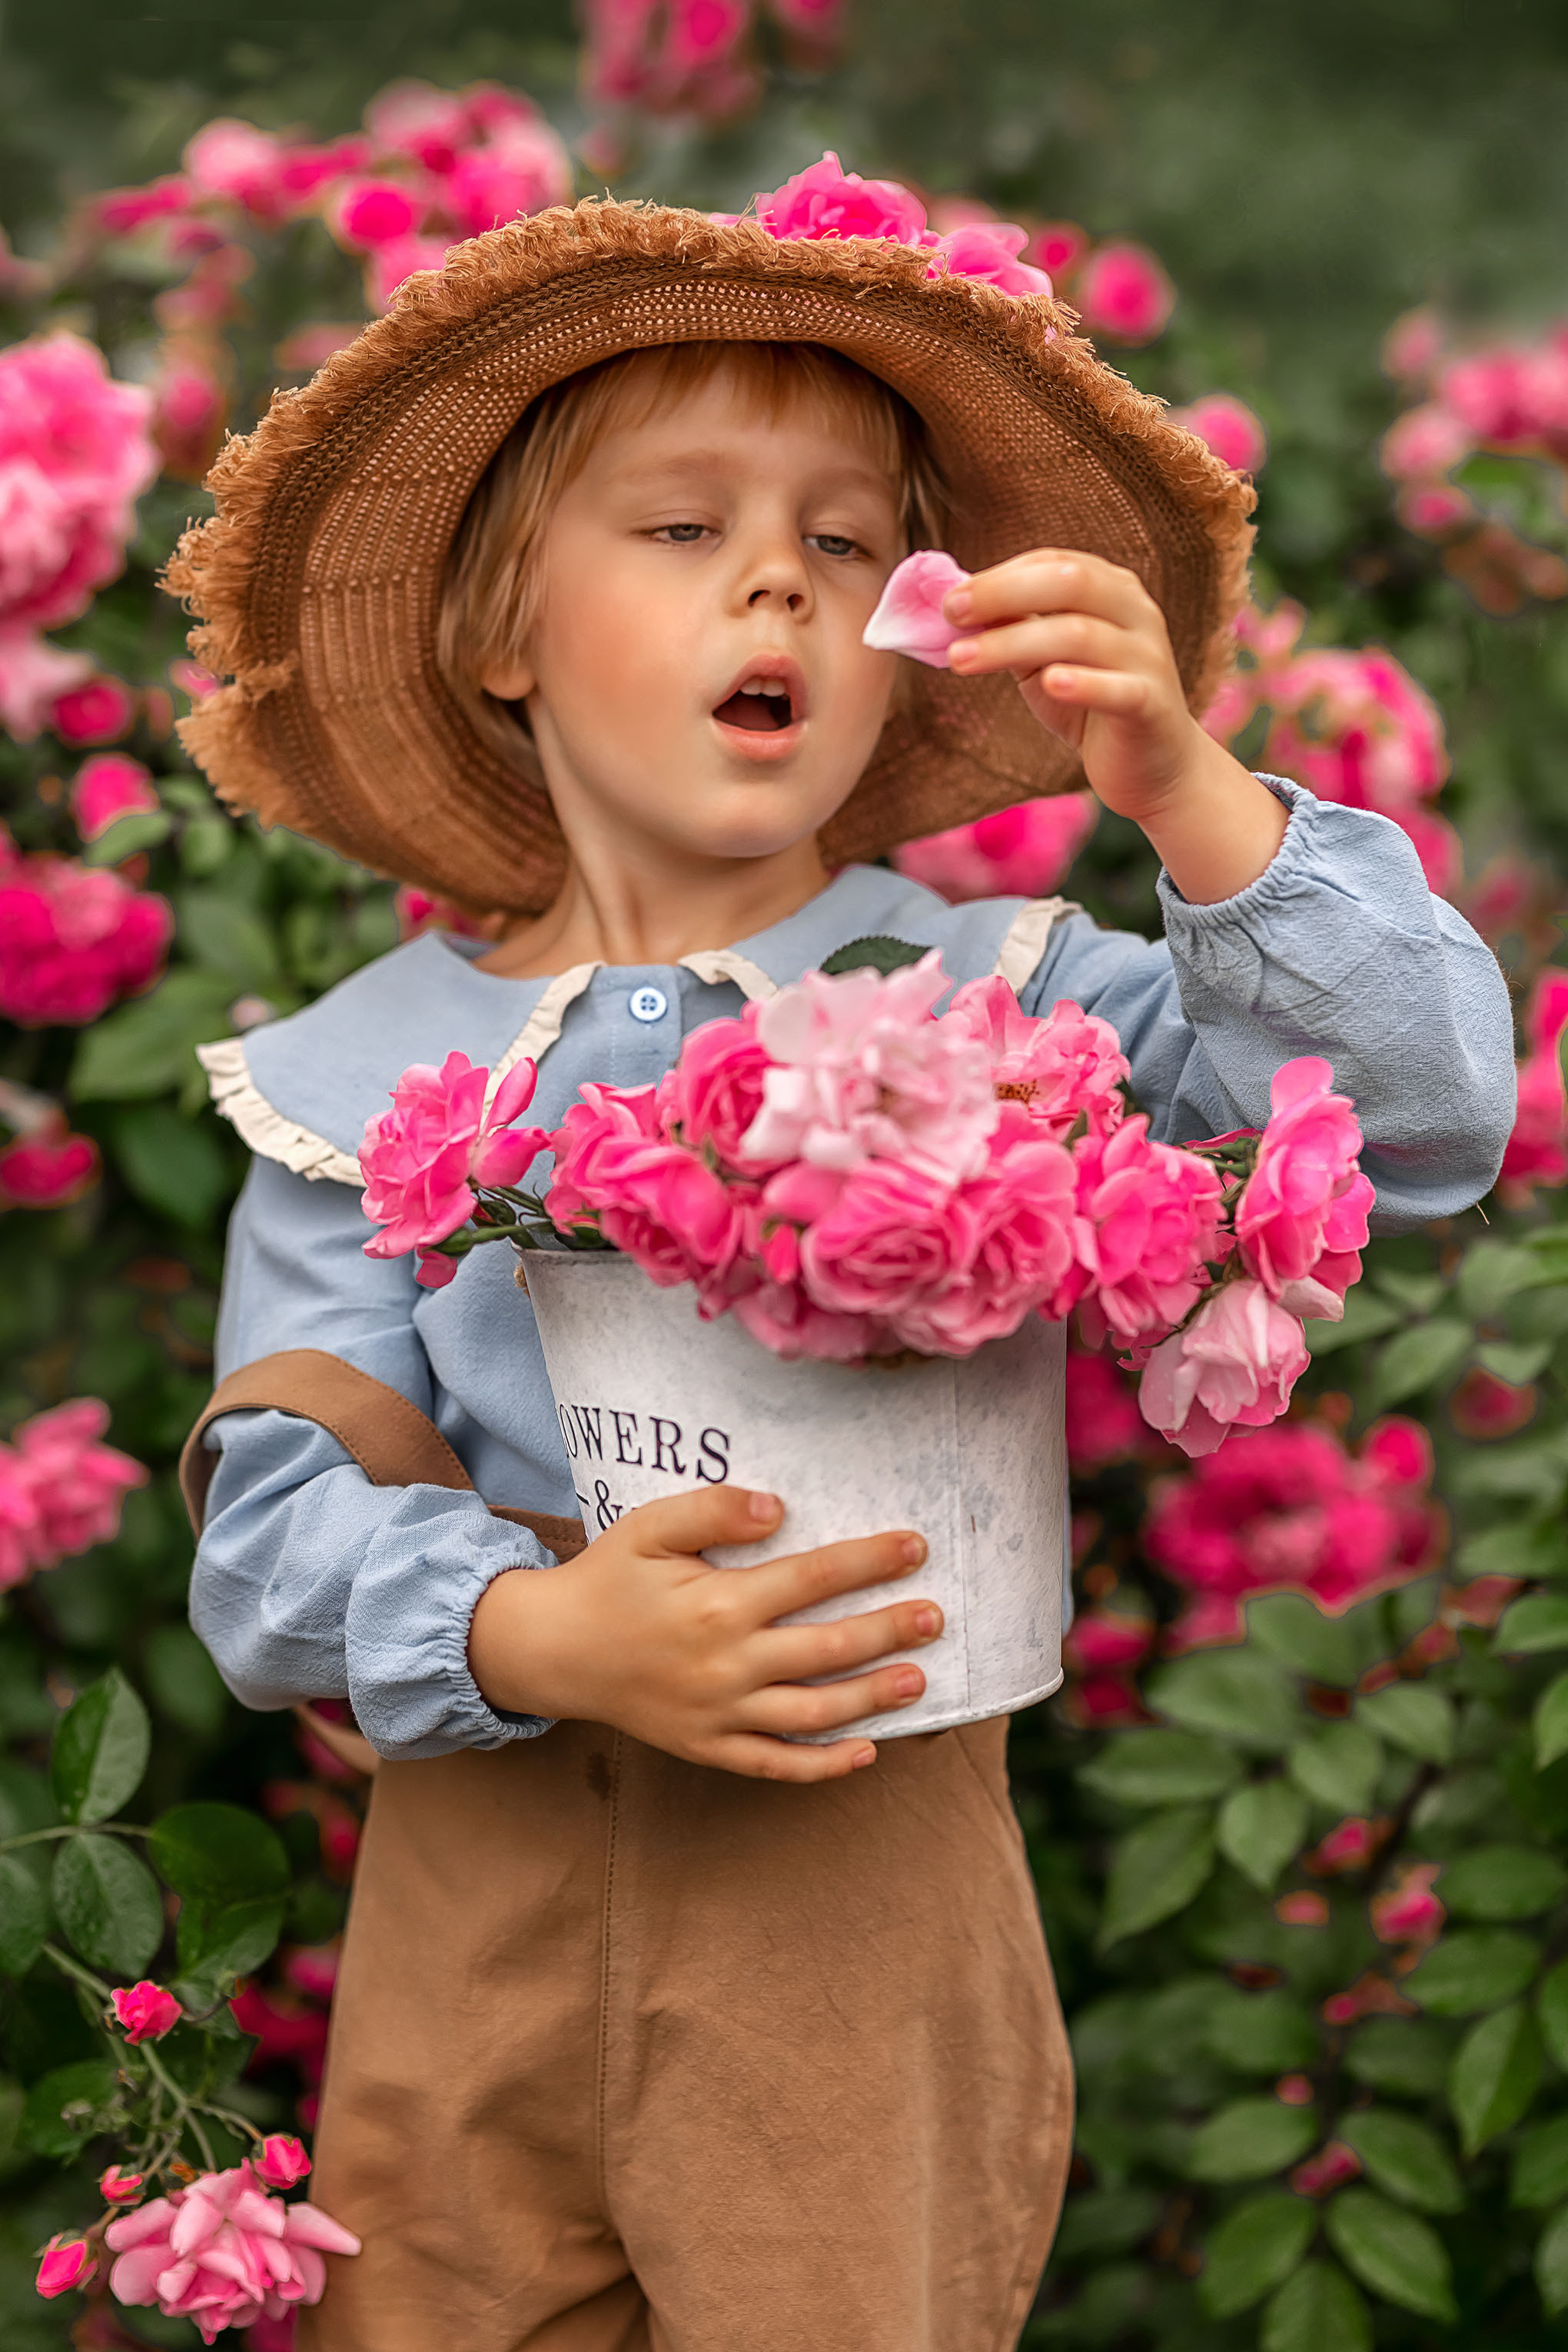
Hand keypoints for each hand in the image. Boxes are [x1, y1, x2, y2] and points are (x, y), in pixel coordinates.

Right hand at [467, 1484, 941, 1781]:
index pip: (812, 1579)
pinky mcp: (709, 1747)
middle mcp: (726, 1664)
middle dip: (889, 1631)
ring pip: (814, 1712)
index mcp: (717, 1603)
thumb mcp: (649, 1526)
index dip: (869, 1562)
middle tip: (937, 1617)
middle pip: (827, 1649)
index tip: (915, 1547)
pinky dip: (824, 1765)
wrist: (553, 1651)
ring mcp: (720, 1714)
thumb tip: (779, 1507)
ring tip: (921, 1680)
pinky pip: (776, 1764)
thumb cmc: (609, 1579)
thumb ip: (713, 1508)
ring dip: (873, 1698)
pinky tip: (867, 1752)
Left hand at [944, 550, 1287, 901]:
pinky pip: (1118, 689)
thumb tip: (955, 607)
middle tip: (951, 613)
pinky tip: (1050, 683)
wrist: (1155, 768)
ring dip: (1013, 642)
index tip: (948, 600)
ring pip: (1080, 635)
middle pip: (1069, 583)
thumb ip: (1012, 631)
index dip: (999, 575)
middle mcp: (1137, 613)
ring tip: (960, 660)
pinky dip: (1084, 683)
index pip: (1053, 562)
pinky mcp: (1153, 706)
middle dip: (1003, 593)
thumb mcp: (1044, 662)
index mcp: (1111, 590)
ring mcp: (1148, 657)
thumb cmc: (1092, 706)